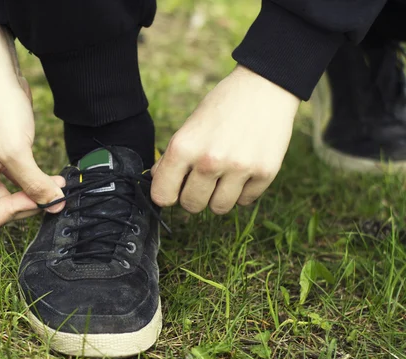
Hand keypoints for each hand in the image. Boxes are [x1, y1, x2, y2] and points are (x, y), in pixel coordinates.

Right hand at [0, 25, 64, 229]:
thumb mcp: (17, 151)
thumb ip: (35, 184)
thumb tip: (55, 205)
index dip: (19, 210)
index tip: (41, 195)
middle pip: (2, 210)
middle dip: (30, 202)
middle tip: (55, 191)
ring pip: (12, 197)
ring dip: (34, 192)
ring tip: (56, 183)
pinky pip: (15, 182)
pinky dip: (33, 181)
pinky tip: (49, 177)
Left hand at [151, 65, 299, 214]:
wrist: (265, 86)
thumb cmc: (222, 107)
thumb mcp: (190, 126)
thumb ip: (173, 157)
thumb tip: (157, 181)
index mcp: (184, 147)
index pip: (162, 195)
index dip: (167, 194)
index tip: (174, 189)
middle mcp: (210, 161)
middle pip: (191, 206)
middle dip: (195, 195)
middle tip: (203, 178)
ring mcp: (239, 169)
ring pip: (219, 209)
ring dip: (219, 196)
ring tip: (224, 175)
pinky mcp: (265, 173)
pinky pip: (245, 201)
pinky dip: (243, 191)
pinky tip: (244, 169)